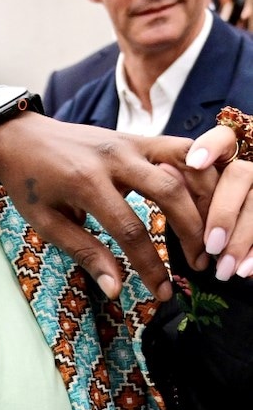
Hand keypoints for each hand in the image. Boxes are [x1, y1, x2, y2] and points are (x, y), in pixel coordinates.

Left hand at [0, 114, 225, 300]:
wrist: (21, 138)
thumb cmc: (30, 185)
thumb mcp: (46, 223)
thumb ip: (85, 253)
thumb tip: (115, 289)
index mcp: (86, 182)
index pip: (129, 229)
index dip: (149, 265)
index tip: (162, 292)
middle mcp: (113, 158)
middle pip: (168, 193)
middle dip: (189, 232)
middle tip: (199, 265)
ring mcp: (129, 143)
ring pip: (182, 167)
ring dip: (202, 201)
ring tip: (209, 235)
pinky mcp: (138, 137)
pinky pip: (180, 150)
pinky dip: (199, 172)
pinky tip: (205, 200)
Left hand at [186, 125, 252, 279]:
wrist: (241, 253)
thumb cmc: (194, 226)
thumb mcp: (184, 207)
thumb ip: (180, 189)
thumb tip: (164, 170)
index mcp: (222, 160)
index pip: (222, 138)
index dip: (211, 147)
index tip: (193, 163)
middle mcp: (248, 167)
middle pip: (241, 174)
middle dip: (225, 211)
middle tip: (211, 246)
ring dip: (242, 238)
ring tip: (225, 270)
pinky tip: (245, 271)